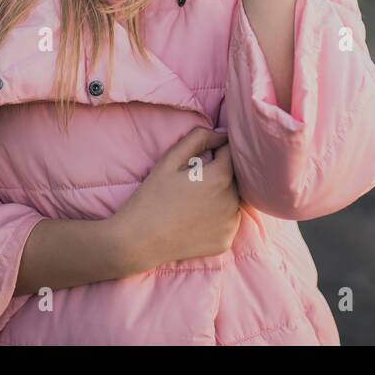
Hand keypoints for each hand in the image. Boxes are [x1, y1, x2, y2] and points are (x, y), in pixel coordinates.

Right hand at [109, 127, 241, 272]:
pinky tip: (197, 220)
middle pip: (235, 177)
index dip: (216, 151)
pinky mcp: (226, 241)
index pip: (230, 152)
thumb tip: (222, 134)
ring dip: (222, 195)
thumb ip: (198, 138)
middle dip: (221, 173)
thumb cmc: (152, 196)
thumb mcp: (170, 160)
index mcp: (220, 176)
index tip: (200, 160)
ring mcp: (230, 223)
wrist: (139, 240)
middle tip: (194, 183)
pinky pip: (228, 222)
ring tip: (195, 202)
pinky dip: (218, 218)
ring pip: (234, 199)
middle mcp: (232, 200)